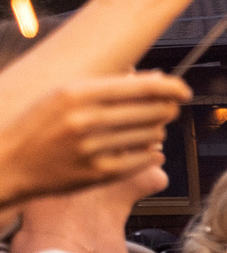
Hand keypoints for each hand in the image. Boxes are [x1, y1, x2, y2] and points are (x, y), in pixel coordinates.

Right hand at [0, 74, 191, 207]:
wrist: (8, 163)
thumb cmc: (38, 125)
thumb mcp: (63, 95)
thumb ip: (108, 86)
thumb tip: (155, 78)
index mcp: (76, 94)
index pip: (142, 87)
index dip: (171, 87)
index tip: (183, 90)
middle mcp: (85, 120)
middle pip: (153, 111)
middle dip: (166, 109)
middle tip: (166, 110)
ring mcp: (92, 148)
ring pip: (152, 135)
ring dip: (156, 131)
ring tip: (145, 129)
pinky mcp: (98, 174)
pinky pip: (145, 160)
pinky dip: (151, 153)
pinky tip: (145, 149)